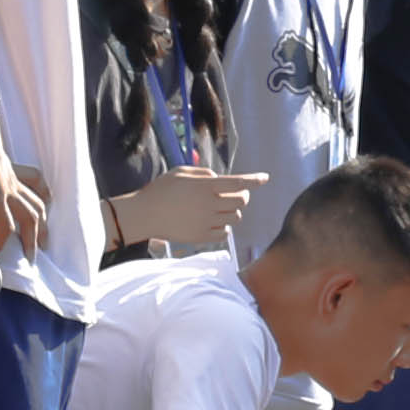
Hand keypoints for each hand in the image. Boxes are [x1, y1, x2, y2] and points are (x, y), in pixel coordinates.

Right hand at [0, 111, 43, 257]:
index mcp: (4, 173)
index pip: (29, 187)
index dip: (36, 200)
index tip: (33, 218)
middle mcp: (11, 182)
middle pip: (36, 206)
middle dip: (42, 228)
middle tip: (43, 246)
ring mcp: (6, 190)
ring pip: (30, 218)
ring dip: (32, 238)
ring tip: (30, 257)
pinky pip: (6, 226)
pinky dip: (2, 241)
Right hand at [113, 167, 261, 253]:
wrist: (144, 214)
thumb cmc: (161, 189)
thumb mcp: (181, 172)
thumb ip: (204, 174)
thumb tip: (219, 180)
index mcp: (205, 187)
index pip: (238, 183)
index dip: (254, 180)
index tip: (265, 178)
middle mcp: (209, 204)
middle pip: (241, 202)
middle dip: (242, 196)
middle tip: (232, 195)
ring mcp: (206, 222)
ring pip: (235, 218)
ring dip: (231, 212)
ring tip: (217, 208)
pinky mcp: (202, 237)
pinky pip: (225, 233)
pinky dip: (224, 227)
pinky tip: (212, 222)